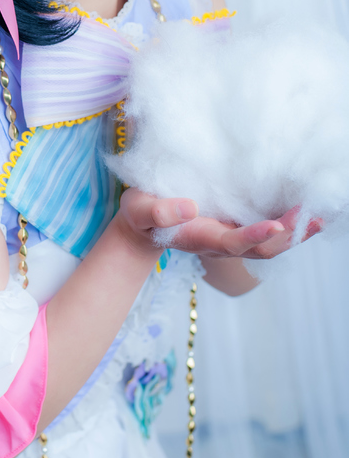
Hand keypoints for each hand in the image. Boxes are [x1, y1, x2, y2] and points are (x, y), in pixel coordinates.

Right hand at [118, 190, 322, 260]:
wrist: (144, 225)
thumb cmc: (140, 216)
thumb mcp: (138, 211)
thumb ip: (158, 212)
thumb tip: (189, 208)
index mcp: (200, 237)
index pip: (232, 242)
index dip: (255, 236)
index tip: (276, 224)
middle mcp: (221, 241)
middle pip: (261, 249)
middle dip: (287, 237)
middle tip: (311, 219)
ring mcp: (231, 235)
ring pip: (269, 243)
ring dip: (295, 234)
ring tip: (318, 219)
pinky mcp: (236, 225)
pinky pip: (267, 229)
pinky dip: (288, 224)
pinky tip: (305, 212)